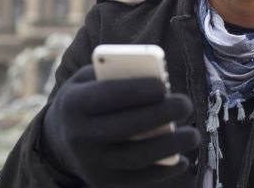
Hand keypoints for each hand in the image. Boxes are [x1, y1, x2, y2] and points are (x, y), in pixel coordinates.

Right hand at [41, 65, 200, 186]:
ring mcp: (89, 162)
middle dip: (158, 115)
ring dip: (168, 147)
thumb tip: (157, 81)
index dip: (135, 91)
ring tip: (193, 135)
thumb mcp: (90, 79)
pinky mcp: (101, 180)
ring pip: (133, 157)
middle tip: (186, 104)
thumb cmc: (88, 98)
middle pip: (124, 127)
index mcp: (73, 103)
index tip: (163, 86)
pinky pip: (136, 178)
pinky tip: (181, 159)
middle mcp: (78, 135)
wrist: (60, 137)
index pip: (106, 96)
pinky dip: (161, 171)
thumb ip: (117, 76)